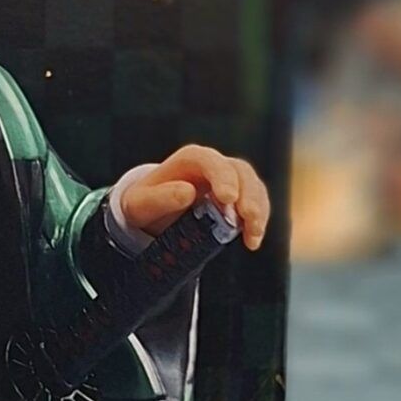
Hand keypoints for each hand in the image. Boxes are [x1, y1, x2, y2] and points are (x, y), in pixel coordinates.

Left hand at [117, 145, 270, 252]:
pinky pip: (256, 203)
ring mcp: (228, 180)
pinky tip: (252, 240)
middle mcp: (212, 166)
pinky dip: (259, 220)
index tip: (228, 197)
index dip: (222, 177)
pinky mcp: (238, 197)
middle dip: (248, 195)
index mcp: (190, 160)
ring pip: (253, 186)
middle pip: (239, 172)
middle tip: (248, 217)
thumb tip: (187, 193)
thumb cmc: (145, 203)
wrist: (151, 212)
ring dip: (258, 210)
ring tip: (252, 234)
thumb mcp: (141, 204)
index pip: (210, 161)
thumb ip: (160, 198)